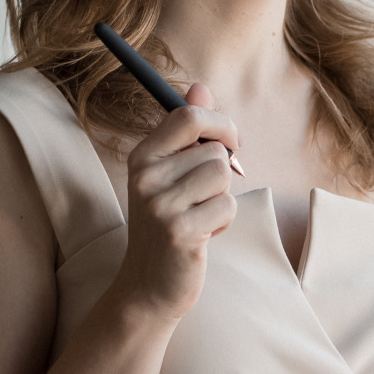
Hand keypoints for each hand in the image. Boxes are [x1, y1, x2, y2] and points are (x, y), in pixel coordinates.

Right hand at [114, 83, 240, 321]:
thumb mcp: (171, 174)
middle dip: (222, 174)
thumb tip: (201, 88)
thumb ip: (186, 133)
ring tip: (200, 216)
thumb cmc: (168, 224)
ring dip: (222, 199)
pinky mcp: (179, 231)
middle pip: (215, 150)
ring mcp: (160, 204)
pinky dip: (223, 223)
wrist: (149, 285)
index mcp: (142, 156)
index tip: (230, 142)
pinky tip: (202, 236)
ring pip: (223, 176)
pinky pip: (227, 208)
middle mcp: (145, 176)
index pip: (188, 116)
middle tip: (202, 198)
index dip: (221, 124)